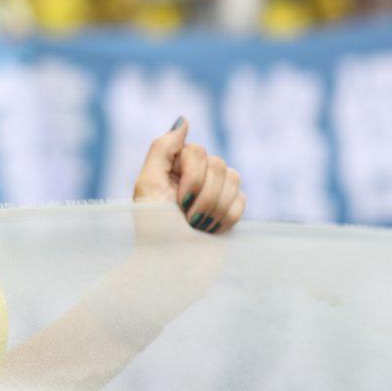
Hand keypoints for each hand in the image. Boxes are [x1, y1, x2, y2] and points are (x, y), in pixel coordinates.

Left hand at [132, 118, 244, 234]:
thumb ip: (163, 148)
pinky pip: (243, 199)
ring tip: (196, 225)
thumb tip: (185, 120)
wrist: (172, 270)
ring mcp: (212, 192)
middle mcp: (191, 175)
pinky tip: (210, 230)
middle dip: (202, 195)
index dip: (191, 175)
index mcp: (170, 167)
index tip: (176, 201)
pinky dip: (226, 217)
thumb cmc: (154, 230)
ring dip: (214, 207)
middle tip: (186, 217)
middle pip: (218, 164)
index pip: (197, 150)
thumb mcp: (148, 185)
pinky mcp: (228, 211)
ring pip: (233, 179)